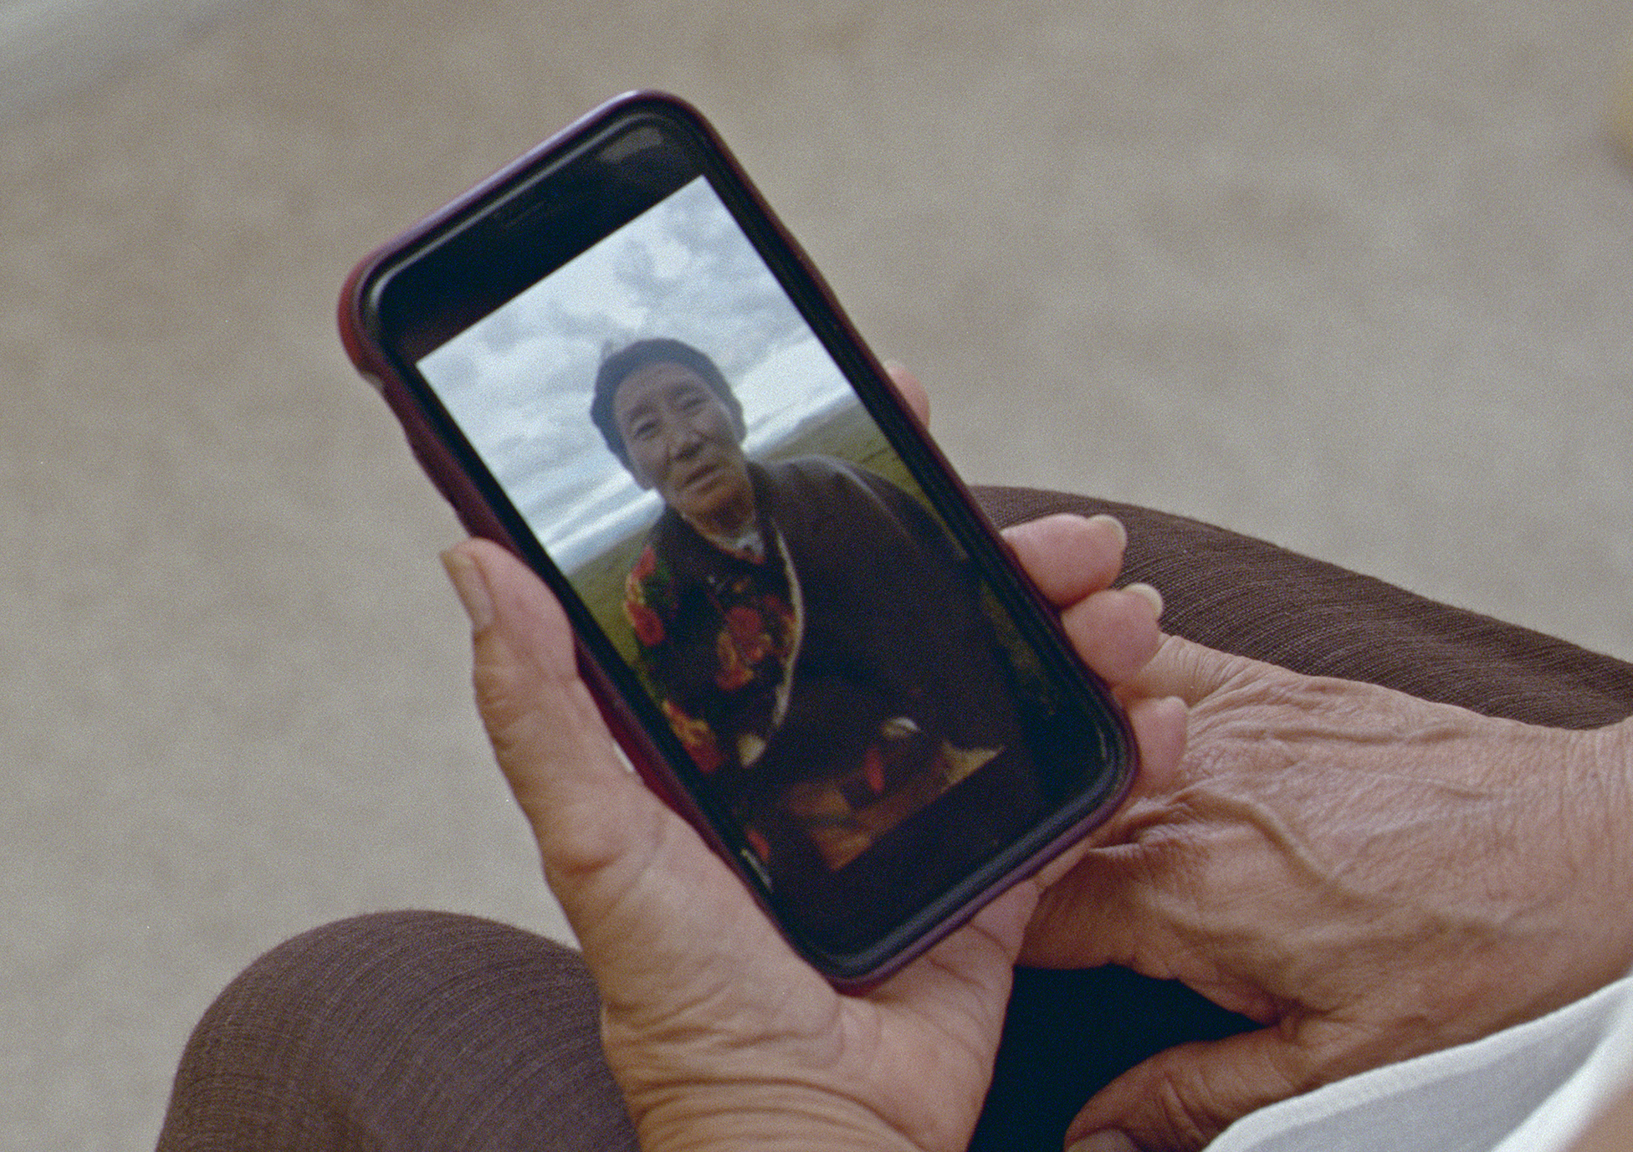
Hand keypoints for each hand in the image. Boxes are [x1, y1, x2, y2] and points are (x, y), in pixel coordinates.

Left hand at [440, 508, 1179, 1151]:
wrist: (813, 1140)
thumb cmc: (686, 1009)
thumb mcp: (596, 843)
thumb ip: (541, 708)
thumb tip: (470, 562)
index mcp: (737, 726)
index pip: (794, 570)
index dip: (846, 481)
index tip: (891, 401)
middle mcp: (832, 749)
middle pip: (929, 611)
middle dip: (1003, 552)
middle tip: (1066, 531)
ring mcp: (922, 805)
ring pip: (1014, 679)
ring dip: (1078, 630)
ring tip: (1124, 609)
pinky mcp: (994, 875)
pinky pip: (1074, 790)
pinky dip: (1127, 745)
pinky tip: (1162, 709)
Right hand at [1029, 637, 1632, 1151]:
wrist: (1598, 846)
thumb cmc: (1487, 953)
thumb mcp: (1340, 1066)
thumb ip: (1193, 1096)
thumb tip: (1100, 1133)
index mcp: (1180, 895)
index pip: (1020, 914)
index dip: (987, 939)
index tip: (977, 955)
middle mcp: (1186, 795)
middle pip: (1041, 825)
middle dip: (1013, 858)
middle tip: (1006, 885)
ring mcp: (1223, 727)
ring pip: (1073, 730)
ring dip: (1044, 763)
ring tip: (1031, 789)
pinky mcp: (1268, 686)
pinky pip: (1148, 659)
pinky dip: (1104, 671)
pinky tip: (1090, 687)